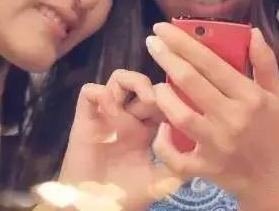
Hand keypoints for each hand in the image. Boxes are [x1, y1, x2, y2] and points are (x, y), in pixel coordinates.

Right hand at [58, 69, 175, 209]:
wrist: (96, 208)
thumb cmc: (126, 195)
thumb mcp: (161, 181)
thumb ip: (179, 164)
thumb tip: (193, 144)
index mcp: (146, 128)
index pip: (162, 99)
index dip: (172, 97)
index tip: (183, 106)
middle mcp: (127, 117)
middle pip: (142, 84)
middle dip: (156, 89)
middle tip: (165, 102)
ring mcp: (106, 116)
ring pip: (118, 79)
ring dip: (133, 81)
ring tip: (145, 98)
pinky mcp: (85, 119)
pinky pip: (89, 92)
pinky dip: (100, 92)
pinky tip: (113, 108)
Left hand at [146, 23, 278, 209]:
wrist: (274, 179)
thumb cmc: (273, 131)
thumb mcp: (278, 94)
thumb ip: (266, 62)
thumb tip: (253, 32)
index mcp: (249, 97)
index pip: (211, 63)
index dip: (183, 43)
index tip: (163, 28)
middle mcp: (232, 119)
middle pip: (191, 82)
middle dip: (166, 58)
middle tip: (152, 42)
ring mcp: (217, 145)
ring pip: (179, 116)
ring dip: (162, 96)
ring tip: (155, 85)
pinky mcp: (205, 168)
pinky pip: (175, 156)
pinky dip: (163, 143)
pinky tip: (160, 129)